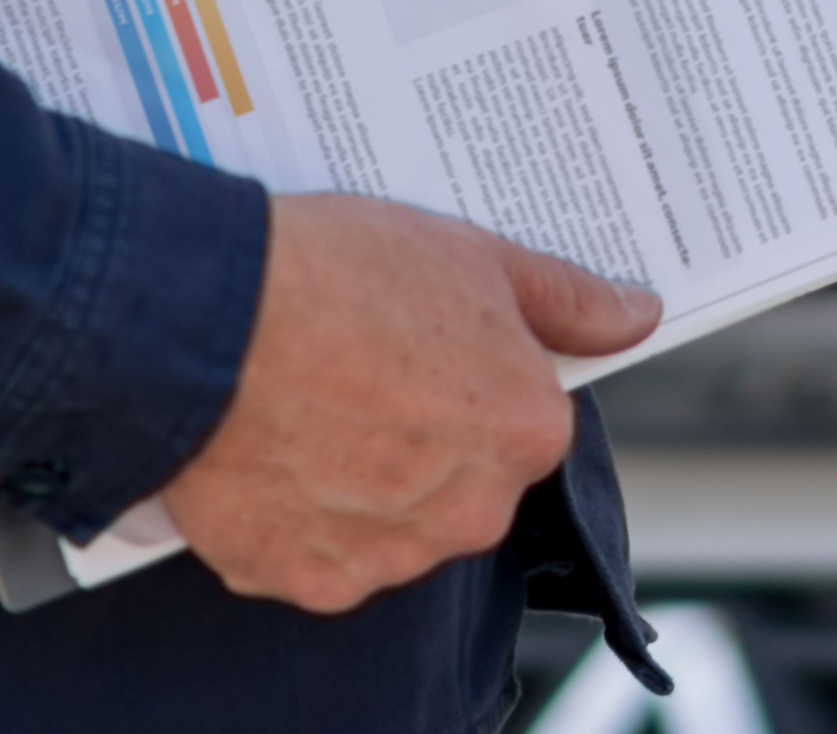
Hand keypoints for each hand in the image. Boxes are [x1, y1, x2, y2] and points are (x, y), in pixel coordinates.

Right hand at [148, 191, 653, 612]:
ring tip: (304, 406)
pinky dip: (298, 516)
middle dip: (423, 440)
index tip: (423, 349)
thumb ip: (566, 300)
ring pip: (392, 525)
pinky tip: (270, 452)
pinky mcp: (303, 578)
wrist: (200, 324)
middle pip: (463, 483)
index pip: (523, 421)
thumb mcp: (472, 257)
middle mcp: (468, 514)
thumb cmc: (336, 278)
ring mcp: (385, 556)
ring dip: (362, 484)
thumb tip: (637, 313)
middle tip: (358, 373)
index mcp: (524, 435)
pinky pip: (317, 553)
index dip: (472, 379)